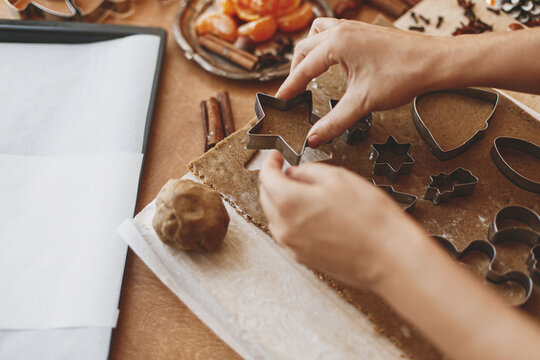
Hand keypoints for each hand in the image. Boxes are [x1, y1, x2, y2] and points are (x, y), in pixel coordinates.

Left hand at [258, 151, 428, 289]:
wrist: (390, 258)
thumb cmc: (371, 220)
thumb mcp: (339, 178)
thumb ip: (309, 171)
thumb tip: (295, 173)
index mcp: (289, 202)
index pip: (266, 176)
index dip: (271, 162)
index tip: (277, 157)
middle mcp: (284, 227)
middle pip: (267, 197)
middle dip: (275, 181)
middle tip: (289, 171)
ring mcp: (293, 246)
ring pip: (276, 217)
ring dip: (283, 202)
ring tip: (305, 193)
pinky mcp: (304, 259)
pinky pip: (289, 234)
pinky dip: (293, 220)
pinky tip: (314, 214)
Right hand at [276, 18, 444, 147]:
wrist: (434, 62)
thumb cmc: (403, 75)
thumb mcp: (362, 103)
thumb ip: (334, 122)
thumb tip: (314, 137)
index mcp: (336, 44)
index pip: (302, 68)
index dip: (289, 87)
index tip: (280, 101)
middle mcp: (342, 31)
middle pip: (304, 48)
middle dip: (296, 71)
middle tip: (293, 92)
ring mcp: (354, 28)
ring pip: (317, 34)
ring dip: (309, 53)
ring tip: (308, 72)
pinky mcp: (364, 32)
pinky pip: (334, 33)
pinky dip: (325, 46)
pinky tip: (334, 63)